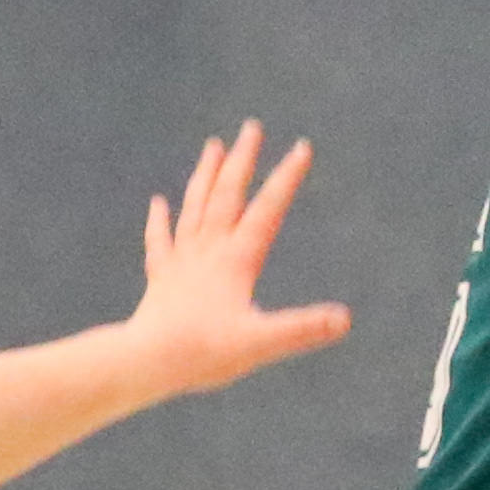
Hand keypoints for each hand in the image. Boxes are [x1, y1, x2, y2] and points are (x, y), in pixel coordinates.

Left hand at [132, 121, 346, 394]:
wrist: (145, 361)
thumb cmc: (203, 354)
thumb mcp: (260, 343)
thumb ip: (302, 329)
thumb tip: (344, 319)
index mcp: (236, 261)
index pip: (267, 210)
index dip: (286, 178)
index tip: (301, 146)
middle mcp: (208, 251)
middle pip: (227, 195)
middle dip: (242, 160)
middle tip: (251, 127)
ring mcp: (182, 262)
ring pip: (195, 207)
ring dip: (206, 175)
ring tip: (213, 145)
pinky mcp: (162, 279)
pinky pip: (161, 240)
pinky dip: (160, 219)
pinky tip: (159, 203)